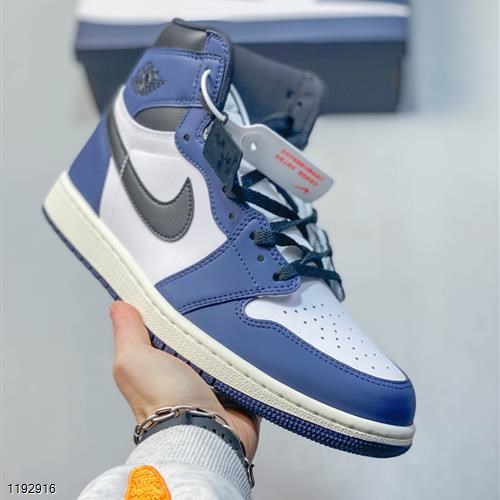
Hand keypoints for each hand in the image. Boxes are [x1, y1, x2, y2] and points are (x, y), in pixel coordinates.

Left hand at [110, 301, 259, 460]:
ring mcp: (214, 384)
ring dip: (230, 341)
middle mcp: (186, 375)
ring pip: (226, 350)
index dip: (174, 311)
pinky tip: (250, 346)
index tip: (183, 295)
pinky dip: (250, 358)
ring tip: (233, 327)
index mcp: (160, 365)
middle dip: (208, 325)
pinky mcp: (239, 391)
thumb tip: (119, 306)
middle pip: (200, 338)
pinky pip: (249, 366)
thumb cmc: (164, 402)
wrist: (202, 431)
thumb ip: (127, 332)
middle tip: (212, 313)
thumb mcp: (134, 359)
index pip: (169, 329)